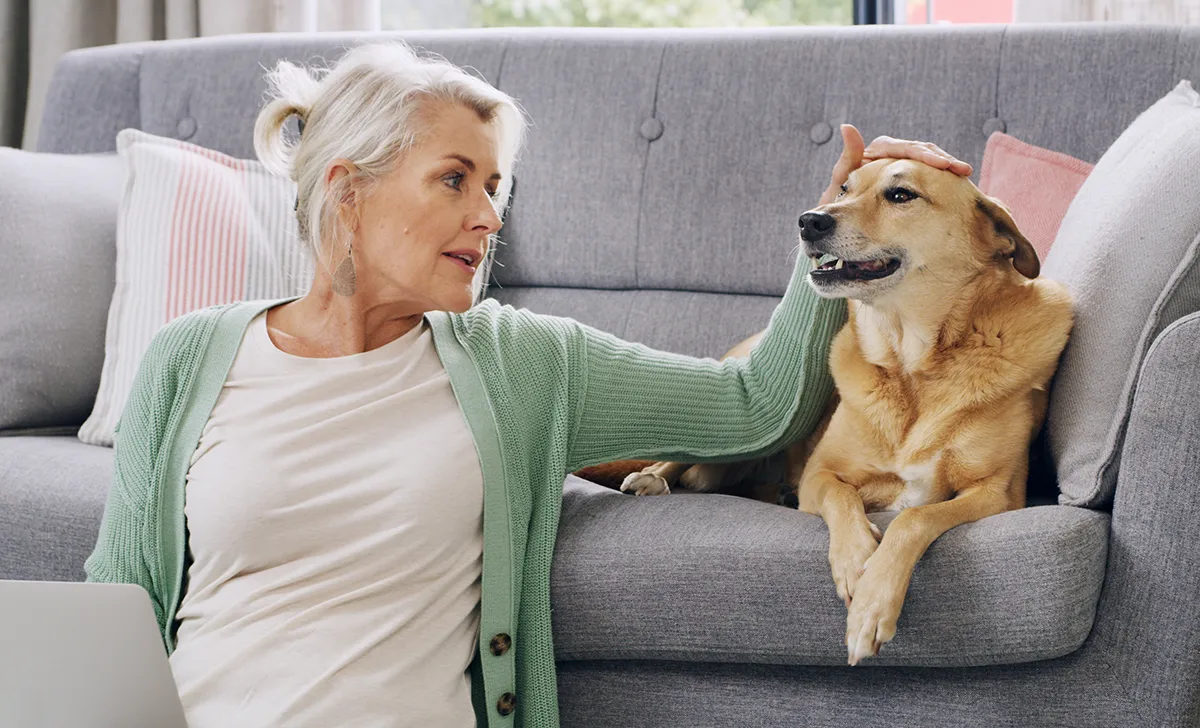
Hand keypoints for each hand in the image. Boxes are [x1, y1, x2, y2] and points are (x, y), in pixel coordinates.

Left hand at [817, 125, 972, 205]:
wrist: (841, 233)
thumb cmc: (836, 211)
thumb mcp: (840, 187)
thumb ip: (846, 161)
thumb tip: (847, 127)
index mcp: (875, 155)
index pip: (903, 149)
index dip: (923, 155)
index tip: (942, 164)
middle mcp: (889, 158)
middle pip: (920, 152)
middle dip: (942, 159)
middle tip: (962, 170)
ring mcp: (900, 170)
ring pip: (927, 163)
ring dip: (947, 167)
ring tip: (965, 175)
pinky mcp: (910, 183)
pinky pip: (929, 177)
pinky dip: (943, 179)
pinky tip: (959, 184)